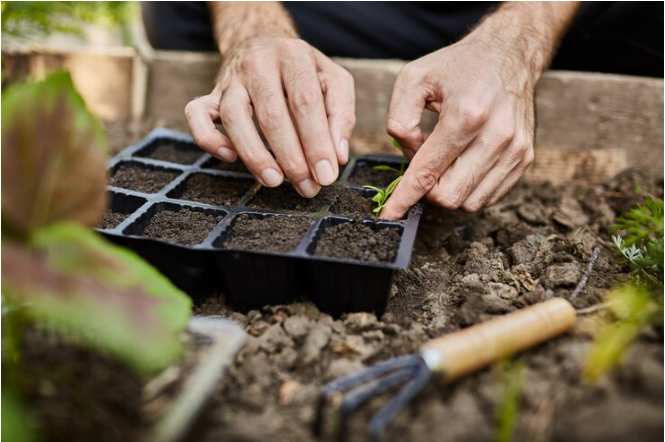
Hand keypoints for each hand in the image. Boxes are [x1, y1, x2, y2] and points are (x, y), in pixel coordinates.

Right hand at [185, 37, 354, 196]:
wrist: (261, 40)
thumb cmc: (303, 70)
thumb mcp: (334, 81)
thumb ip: (341, 115)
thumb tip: (337, 156)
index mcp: (294, 56)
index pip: (305, 102)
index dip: (316, 142)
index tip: (326, 175)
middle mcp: (259, 64)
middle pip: (271, 115)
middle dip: (291, 158)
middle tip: (307, 187)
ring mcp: (231, 79)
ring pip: (233, 117)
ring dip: (254, 155)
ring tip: (274, 181)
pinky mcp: (211, 94)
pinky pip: (196, 114)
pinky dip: (209, 139)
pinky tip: (230, 157)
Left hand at [380, 14, 548, 217]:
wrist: (509, 54)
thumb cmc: (458, 67)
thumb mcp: (413, 79)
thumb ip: (399, 120)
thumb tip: (409, 156)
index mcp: (466, 115)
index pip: (428, 173)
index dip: (404, 198)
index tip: (389, 214)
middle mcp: (496, 136)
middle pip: (449, 196)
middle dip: (428, 191)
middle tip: (423, 168)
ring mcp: (515, 150)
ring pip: (470, 202)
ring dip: (450, 190)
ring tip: (446, 162)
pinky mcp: (525, 158)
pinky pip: (489, 196)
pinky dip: (470, 189)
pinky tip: (464, 165)